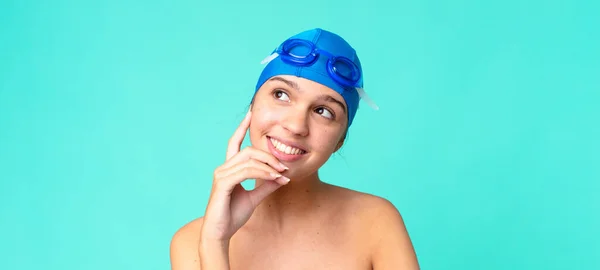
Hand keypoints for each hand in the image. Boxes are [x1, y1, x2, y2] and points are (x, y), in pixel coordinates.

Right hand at [200, 110, 288, 241]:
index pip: (234, 143)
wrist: (220, 233)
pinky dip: (263, 173)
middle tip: (284, 167)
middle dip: (268, 156)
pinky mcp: (223, 183)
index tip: (251, 113)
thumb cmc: (232, 216)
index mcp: (228, 169)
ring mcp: (221, 175)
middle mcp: (223, 169)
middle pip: (248, 151)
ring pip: (249, 160)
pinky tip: (274, 178)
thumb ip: (266, 185)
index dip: (242, 127)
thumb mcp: (255, 198)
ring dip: (269, 166)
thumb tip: (282, 176)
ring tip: (282, 174)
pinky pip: (247, 171)